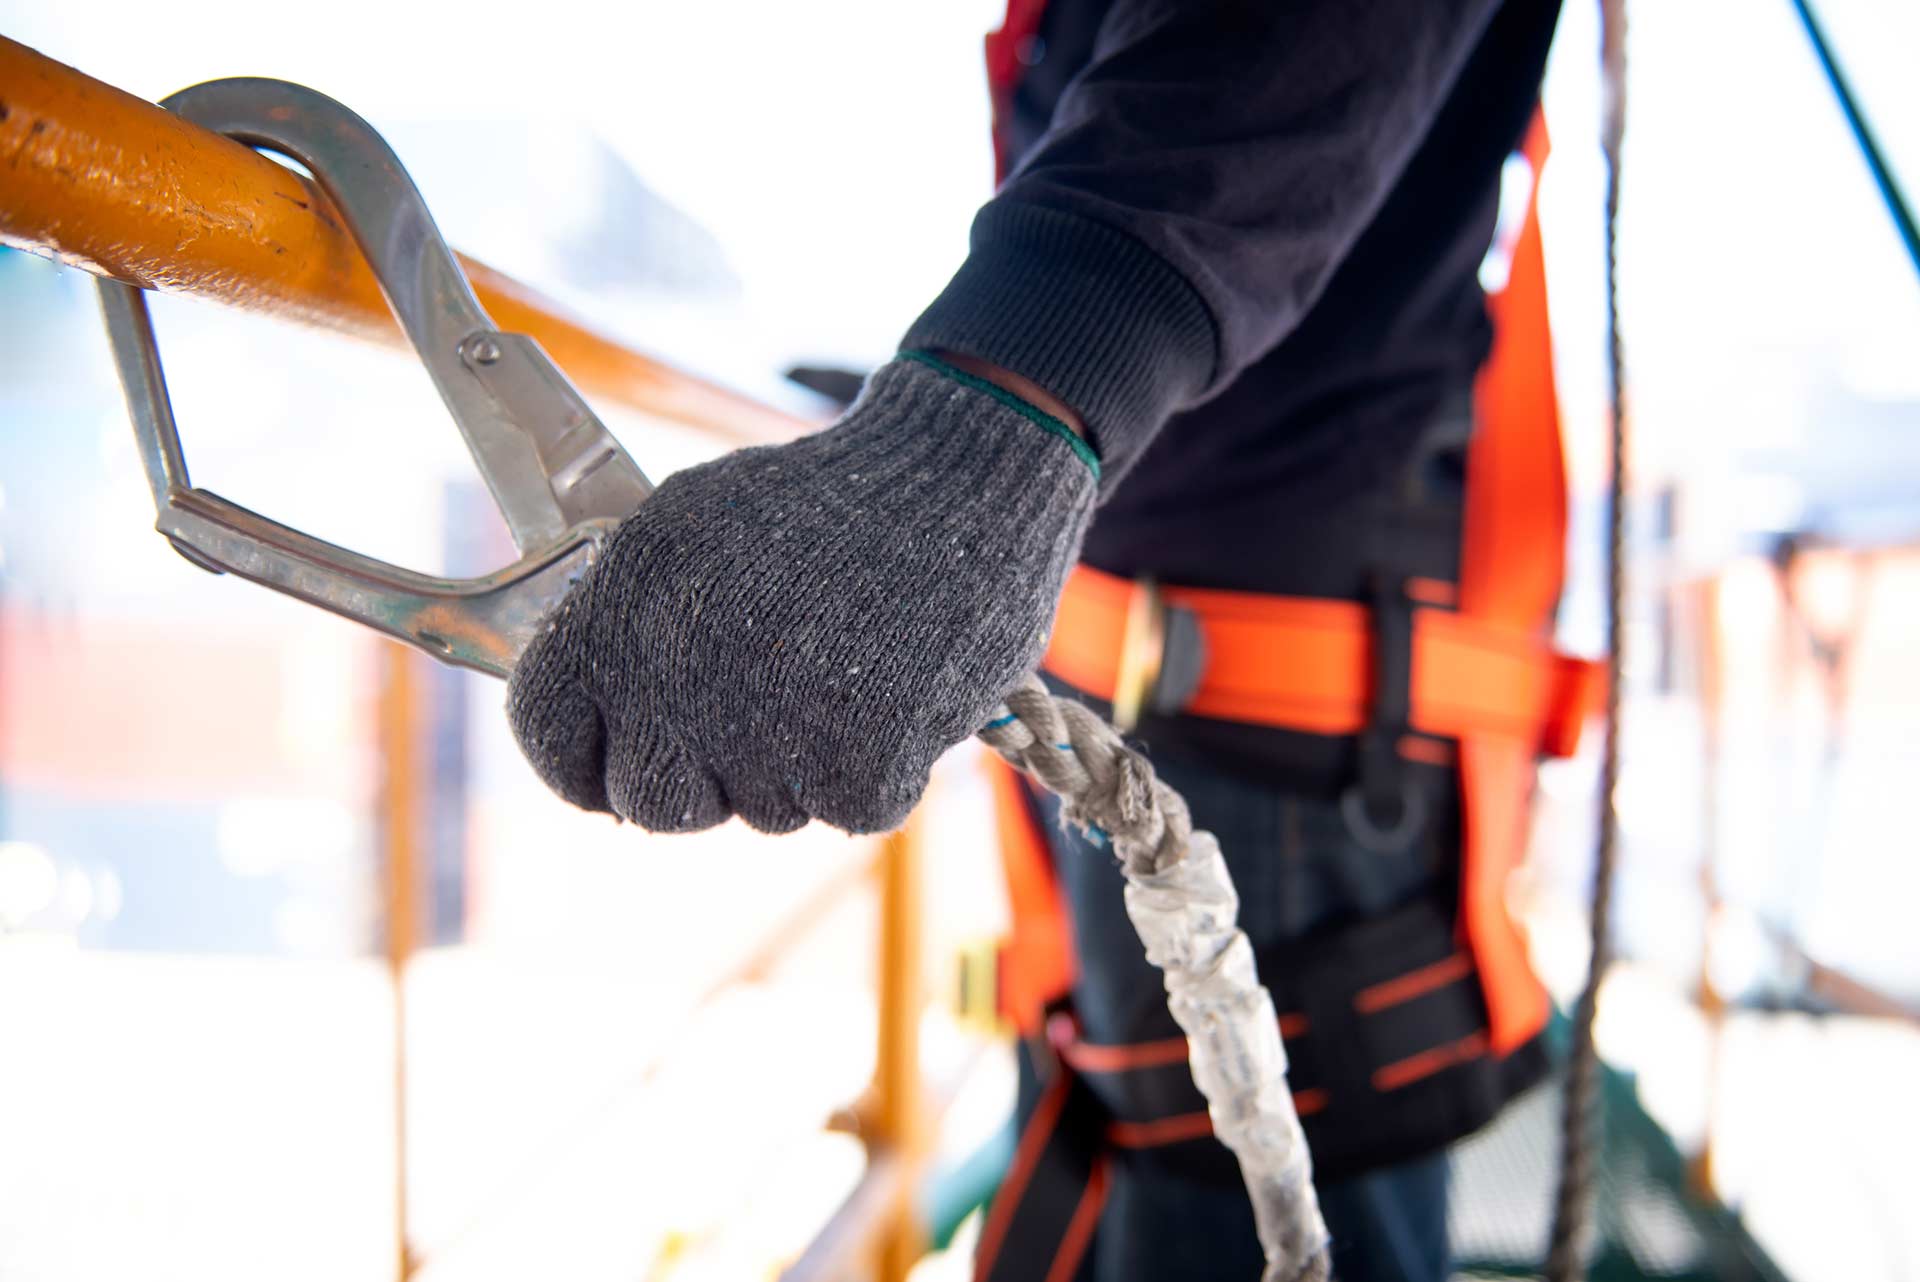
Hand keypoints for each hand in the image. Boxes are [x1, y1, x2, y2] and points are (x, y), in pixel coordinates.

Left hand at [506, 353, 1098, 833]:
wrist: (956, 478)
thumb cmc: (826, 504)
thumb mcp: (690, 528)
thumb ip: (628, 623)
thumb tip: (598, 722)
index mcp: (618, 612)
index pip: (550, 737)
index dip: (586, 761)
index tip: (626, 758)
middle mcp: (676, 682)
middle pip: (652, 803)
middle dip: (702, 776)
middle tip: (759, 713)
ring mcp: (767, 736)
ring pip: (761, 810)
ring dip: (800, 762)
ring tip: (843, 667)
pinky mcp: (857, 772)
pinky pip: (847, 811)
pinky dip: (879, 768)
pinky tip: (895, 692)